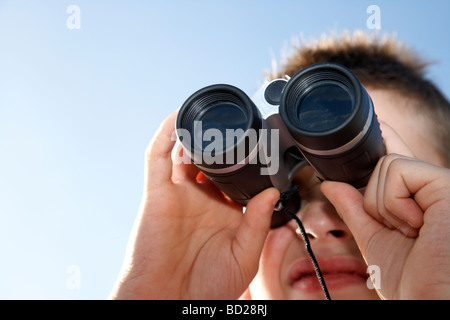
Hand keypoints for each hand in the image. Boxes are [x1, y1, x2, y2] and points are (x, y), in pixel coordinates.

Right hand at [110, 111, 279, 298]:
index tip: (262, 146)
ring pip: (184, 153)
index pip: (236, 179)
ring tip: (212, 116)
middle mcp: (201, 200)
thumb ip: (257, 224)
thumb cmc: (206, 288)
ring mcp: (178, 195)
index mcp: (223, 214)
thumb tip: (272, 192)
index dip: (246, 163)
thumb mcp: (243, 257)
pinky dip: (166, 136)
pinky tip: (180, 118)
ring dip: (195, 133)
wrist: (170, 301)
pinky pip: (157, 158)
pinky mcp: (157, 193)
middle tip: (238, 125)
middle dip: (222, 144)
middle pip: (211, 162)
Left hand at [321, 122, 449, 298]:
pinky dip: (393, 203)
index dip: (386, 140)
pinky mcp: (444, 183)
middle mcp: (432, 188)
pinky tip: (417, 225)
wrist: (432, 300)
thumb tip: (332, 185)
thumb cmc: (414, 280)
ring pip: (386, 166)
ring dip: (384, 207)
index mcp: (419, 200)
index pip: (397, 162)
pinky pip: (396, 172)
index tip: (376, 121)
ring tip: (412, 233)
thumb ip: (354, 209)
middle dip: (376, 202)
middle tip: (402, 233)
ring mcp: (440, 184)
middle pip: (382, 165)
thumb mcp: (374, 239)